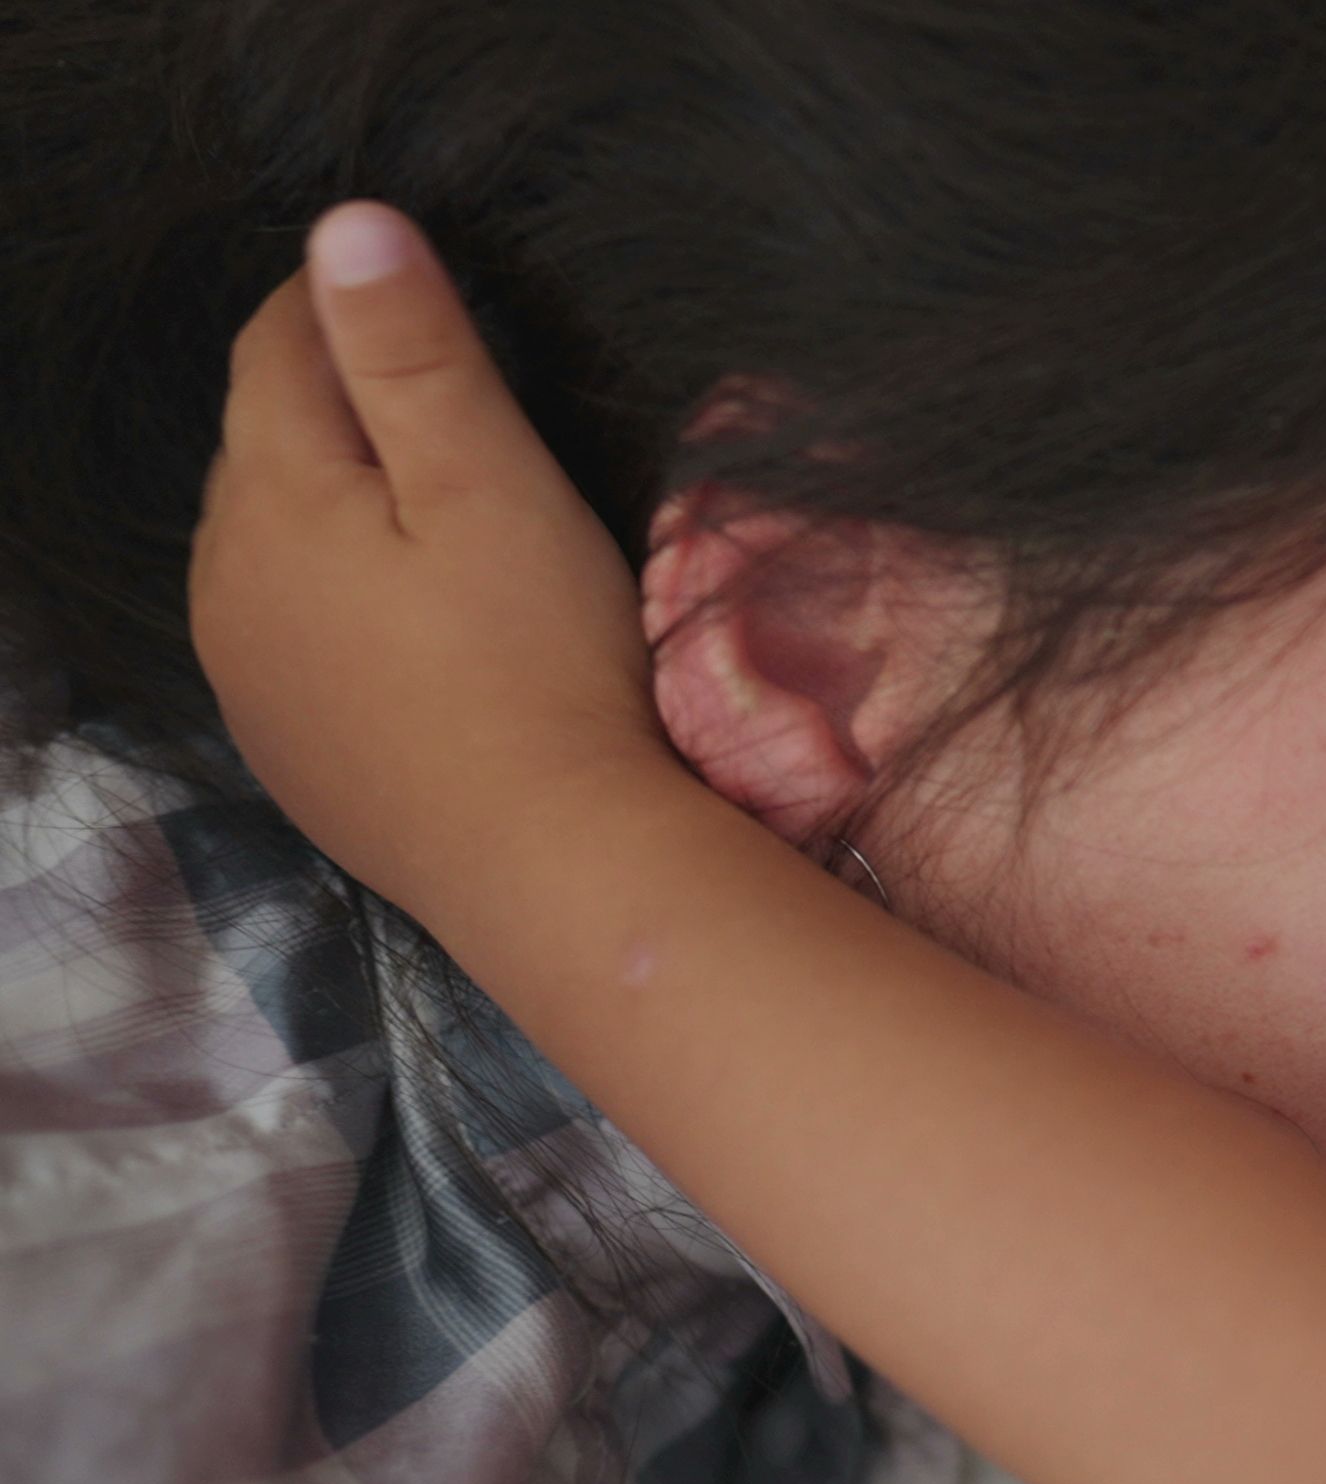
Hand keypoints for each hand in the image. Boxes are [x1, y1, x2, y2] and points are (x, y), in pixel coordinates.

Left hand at [189, 202, 669, 916]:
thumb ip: (412, 351)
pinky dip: (334, 606)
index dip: (339, 301)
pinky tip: (405, 629)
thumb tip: (344, 224)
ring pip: (268, 547)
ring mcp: (247, 675)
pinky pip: (289, 638)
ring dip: (328, 512)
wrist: (547, 866)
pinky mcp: (287, 751)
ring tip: (425, 515)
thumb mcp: (491, 483)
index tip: (412, 284)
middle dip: (332, 402)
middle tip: (438, 396)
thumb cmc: (539, 663)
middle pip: (263, 446)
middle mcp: (226, 579)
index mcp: (272, 496)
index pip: (276, 349)